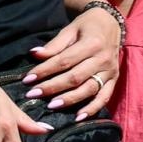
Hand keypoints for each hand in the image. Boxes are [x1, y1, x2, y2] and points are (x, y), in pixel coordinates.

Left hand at [23, 6, 122, 120]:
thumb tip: (35, 55)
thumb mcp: (70, 29)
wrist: (111, 23)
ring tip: (51, 106)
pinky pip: (104, 97)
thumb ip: (54, 44)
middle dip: (52, 87)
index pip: (64, 60)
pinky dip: (92, 109)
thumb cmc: (87, 26)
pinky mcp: (114, 80)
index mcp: (91, 43)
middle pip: (75, 77)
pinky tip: (78, 117)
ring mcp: (110, 71)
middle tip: (33, 95)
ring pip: (88, 89)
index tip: (28, 79)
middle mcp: (102, 58)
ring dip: (69, 100)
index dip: (45, 70)